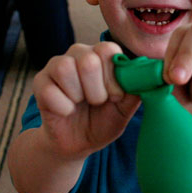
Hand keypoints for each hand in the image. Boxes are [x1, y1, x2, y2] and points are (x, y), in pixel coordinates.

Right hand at [32, 42, 141, 157]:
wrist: (77, 143)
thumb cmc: (101, 122)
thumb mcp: (124, 110)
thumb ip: (136, 91)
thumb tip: (152, 76)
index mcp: (99, 57)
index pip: (108, 49)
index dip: (113, 77)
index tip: (115, 96)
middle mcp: (76, 55)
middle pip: (88, 59)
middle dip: (97, 91)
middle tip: (96, 102)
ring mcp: (55, 66)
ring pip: (65, 69)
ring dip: (78, 96)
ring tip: (80, 105)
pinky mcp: (39, 82)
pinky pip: (51, 91)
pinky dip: (63, 108)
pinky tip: (65, 111)